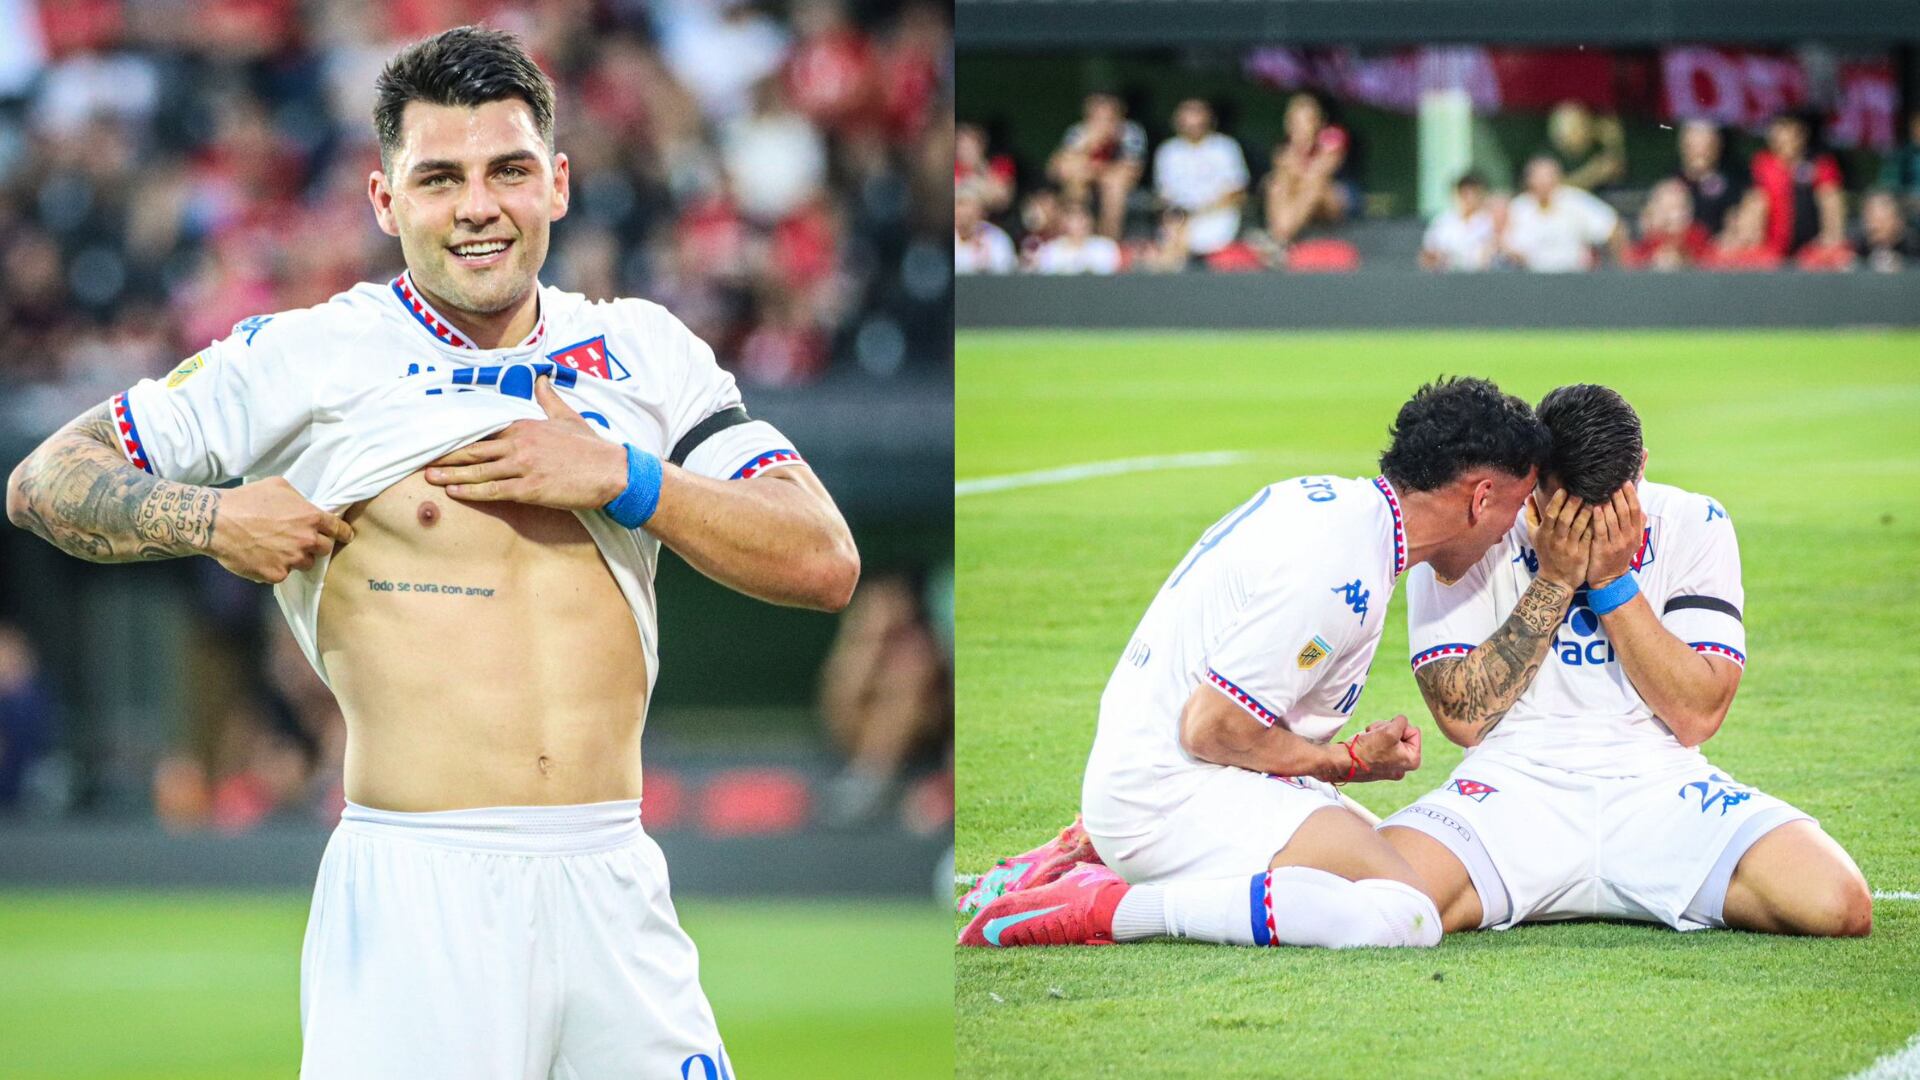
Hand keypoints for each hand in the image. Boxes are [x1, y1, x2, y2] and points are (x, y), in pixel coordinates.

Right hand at [208, 476, 352, 583]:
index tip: (345, 536)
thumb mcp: (278, 486)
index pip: (339, 529)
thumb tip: (306, 506)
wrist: (216, 521)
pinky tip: (262, 557)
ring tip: (278, 549)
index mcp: (311, 517)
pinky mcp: (276, 574)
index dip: (343, 533)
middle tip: (301, 541)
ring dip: (297, 558)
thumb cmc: (246, 499)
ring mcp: (292, 559)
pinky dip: (276, 568)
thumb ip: (299, 499)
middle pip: (325, 549)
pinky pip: (284, 574)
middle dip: (316, 545)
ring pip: (306, 564)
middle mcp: (306, 540)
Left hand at [424, 377, 627, 510]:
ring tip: (429, 478)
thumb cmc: (590, 447)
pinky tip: (455, 493)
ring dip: (451, 475)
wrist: (611, 472)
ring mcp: (523, 467)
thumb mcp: (567, 416)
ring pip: (478, 472)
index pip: (484, 431)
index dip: (460, 438)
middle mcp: (519, 444)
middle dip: (447, 457)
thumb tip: (541, 377)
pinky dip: (471, 492)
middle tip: (423, 460)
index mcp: (525, 426)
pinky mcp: (529, 489)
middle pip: (474, 451)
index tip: (441, 440)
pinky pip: (493, 490)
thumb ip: (549, 398)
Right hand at [1348, 715, 1421, 781]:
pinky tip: (1366, 743)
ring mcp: (1391, 766)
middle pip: (1402, 734)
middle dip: (1388, 730)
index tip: (1387, 734)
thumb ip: (1402, 721)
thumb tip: (1402, 721)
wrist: (1344, 762)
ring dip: (1380, 732)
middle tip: (1377, 735)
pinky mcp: (1379, 764)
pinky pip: (1382, 745)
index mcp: (1412, 760)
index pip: (1414, 731)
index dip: (1399, 727)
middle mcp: (1404, 766)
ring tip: (1370, 738)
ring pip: (1391, 737)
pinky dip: (1374, 740)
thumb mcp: (1390, 731)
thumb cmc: (1367, 750)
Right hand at [1529, 489, 1593, 588]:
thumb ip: (1531, 515)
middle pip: (1564, 519)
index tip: (1564, 489)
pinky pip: (1588, 537)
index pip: (1550, 514)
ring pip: (1578, 527)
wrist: (1555, 580)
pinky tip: (1601, 516)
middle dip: (1573, 504)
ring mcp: (1569, 547)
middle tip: (1582, 491)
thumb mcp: (1533, 536)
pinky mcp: (1582, 554)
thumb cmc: (1545, 554)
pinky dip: (1593, 526)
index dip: (1557, 502)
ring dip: (1586, 513)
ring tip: (1594, 500)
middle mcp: (1556, 540)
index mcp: (1544, 533)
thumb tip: (1529, 496)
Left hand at [1586, 483, 1645, 588]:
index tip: (1625, 482)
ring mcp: (1617, 543)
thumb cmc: (1618, 555)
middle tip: (1611, 482)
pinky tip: (1594, 508)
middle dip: (1619, 496)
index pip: (1635, 509)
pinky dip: (1599, 518)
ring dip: (1608, 504)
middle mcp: (1629, 537)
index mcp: (1635, 533)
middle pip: (1625, 512)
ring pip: (1614, 519)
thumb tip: (1641, 508)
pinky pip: (1602, 530)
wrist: (1610, 579)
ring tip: (1602, 490)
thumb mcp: (1632, 541)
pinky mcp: (1604, 549)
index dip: (1631, 495)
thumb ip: (1636, 525)